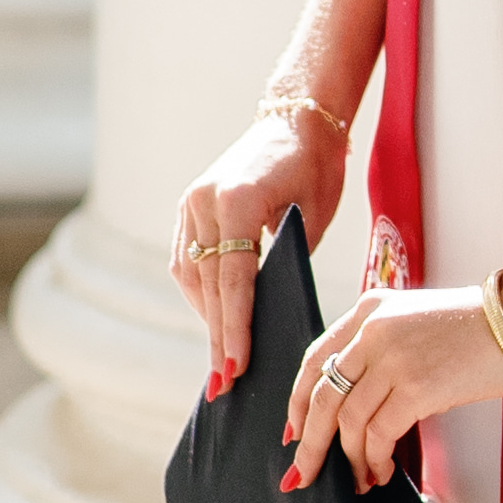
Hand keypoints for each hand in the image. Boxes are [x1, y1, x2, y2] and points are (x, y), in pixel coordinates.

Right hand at [166, 117, 316, 383]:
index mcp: (236, 200)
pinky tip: (213, 317)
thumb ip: (283, 262)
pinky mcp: (189, 204)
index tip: (236, 367)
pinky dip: (199, 290)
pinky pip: (186, 257)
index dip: (234, 327)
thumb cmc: (316, 167)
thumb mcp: (311, 217)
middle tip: (224, 382)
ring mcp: (192, 201)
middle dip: (218, 335)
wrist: (298, 119)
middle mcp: (204, 201)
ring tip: (220, 360)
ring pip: (190, 274)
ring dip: (205, 316)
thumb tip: (267, 314)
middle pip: (209, 283)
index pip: (233, 278)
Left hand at [281, 280, 502, 494]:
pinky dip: (374, 460)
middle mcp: (372, 330)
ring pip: (348, 421)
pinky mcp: (416, 386)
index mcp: (368, 310)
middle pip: (320, 396)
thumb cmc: (475, 328)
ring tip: (360, 480)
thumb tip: (350, 409)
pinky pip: (378, 434)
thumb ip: (378, 351)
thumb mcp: (413, 322)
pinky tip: (381, 472)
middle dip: (309, 443)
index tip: (292, 434)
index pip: (314, 361)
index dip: (296, 403)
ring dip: (349, 459)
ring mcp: (392, 357)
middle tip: (304, 474)